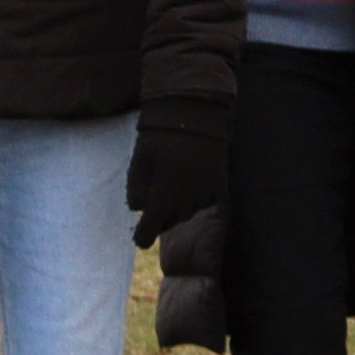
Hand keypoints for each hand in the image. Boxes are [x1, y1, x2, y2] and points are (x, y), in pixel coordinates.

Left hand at [129, 116, 226, 234]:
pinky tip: (189, 183)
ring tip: (171, 188)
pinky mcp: (220, 185)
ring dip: (177, 207)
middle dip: (159, 218)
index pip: (152, 224)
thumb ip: (135, 188)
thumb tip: (139, 210)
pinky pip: (205, 202)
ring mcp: (206, 191)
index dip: (143, 236)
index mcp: (165, 189)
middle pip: (170, 220)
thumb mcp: (139, 159)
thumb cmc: (159, 135)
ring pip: (188, 212)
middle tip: (153, 208)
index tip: (139, 241)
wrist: (195, 113)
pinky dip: (196, 199)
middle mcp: (188, 195)